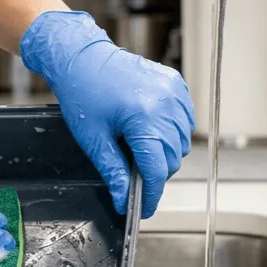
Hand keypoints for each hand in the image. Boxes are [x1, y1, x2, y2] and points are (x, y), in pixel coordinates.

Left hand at [20, 11, 194, 218]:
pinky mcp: (176, 84)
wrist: (82, 57)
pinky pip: (184, 120)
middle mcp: (166, 103)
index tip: (143, 210)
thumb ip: (114, 171)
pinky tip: (150, 130)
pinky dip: (172, 132)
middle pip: (172, 158)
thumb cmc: (82, 93)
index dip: (150, 195)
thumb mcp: (94, 139)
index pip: (157, 169)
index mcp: (144, 117)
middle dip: (154, 173)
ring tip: (137, 148)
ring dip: (164, 152)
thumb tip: (124, 199)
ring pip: (181, 142)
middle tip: (132, 176)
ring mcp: (174, 92)